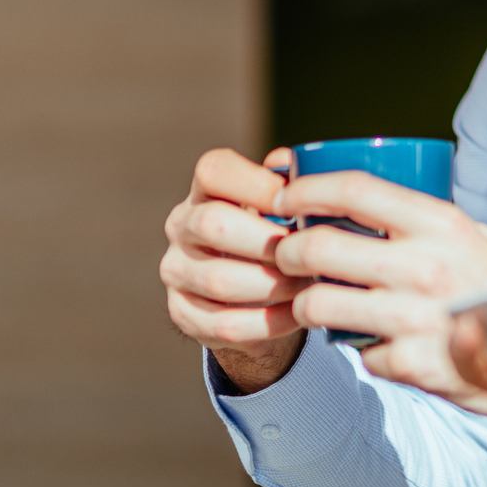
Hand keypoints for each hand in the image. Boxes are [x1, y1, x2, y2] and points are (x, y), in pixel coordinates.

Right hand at [160, 147, 310, 390]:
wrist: (262, 296)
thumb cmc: (281, 236)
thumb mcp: (287, 207)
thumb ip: (292, 184)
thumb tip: (289, 162)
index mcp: (206, 189)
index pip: (214, 170)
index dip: (257, 185)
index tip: (297, 204)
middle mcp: (181, 225)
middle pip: (213, 224)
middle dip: (269, 242)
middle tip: (309, 254)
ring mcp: (176, 271)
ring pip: (219, 279)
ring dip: (273, 285)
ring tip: (310, 285)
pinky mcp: (182, 314)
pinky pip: (224, 323)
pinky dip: (267, 322)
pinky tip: (297, 315)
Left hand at [273, 171, 486, 412]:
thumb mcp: (477, 237)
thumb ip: (425, 219)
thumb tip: (351, 193)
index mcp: (443, 223)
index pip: (355, 190)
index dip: (307, 189)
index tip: (284, 196)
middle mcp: (427, 266)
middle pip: (319, 247)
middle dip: (288, 252)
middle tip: (287, 257)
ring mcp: (416, 319)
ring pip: (317, 304)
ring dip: (304, 304)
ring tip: (314, 302)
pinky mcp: (410, 366)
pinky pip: (354, 352)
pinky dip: (357, 349)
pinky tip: (374, 343)